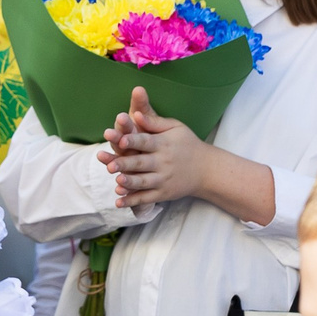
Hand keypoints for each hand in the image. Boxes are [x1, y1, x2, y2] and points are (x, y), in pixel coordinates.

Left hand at [98, 86, 205, 208]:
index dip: (133, 141)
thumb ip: (154, 121)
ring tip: (117, 181)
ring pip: (143, 182)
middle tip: (110, 165)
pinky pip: (146, 198)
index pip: (145, 142)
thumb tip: (135, 113)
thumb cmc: (187, 144)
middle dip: (125, 164)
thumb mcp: (175, 128)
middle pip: (141, 163)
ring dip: (130, 183)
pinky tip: (118, 202)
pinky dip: (133, 201)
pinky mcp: (163, 193)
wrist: (207, 169)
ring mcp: (163, 179)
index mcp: (163, 144)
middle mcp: (163, 162)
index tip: (121, 140)